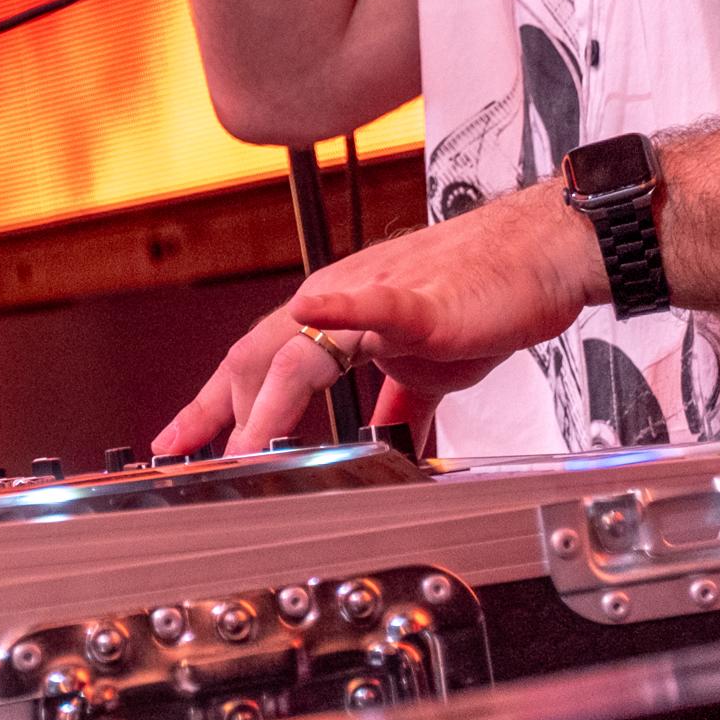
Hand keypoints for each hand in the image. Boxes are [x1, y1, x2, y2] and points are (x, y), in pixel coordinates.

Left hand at [153, 182, 607, 457]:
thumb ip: (396, 403)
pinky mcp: (421, 302)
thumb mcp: (426, 365)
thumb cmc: (486, 297)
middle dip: (221, 415)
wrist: (541, 255)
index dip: (211, 406)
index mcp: (336, 314)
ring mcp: (374, 297)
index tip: (177, 445)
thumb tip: (384, 443)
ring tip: (244, 445)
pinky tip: (312, 308)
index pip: (255, 364)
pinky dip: (340, 309)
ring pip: (302, 348)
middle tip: (197, 465)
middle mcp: (340, 298)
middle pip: (257, 357)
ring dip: (266, 402)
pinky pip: (376, 305)